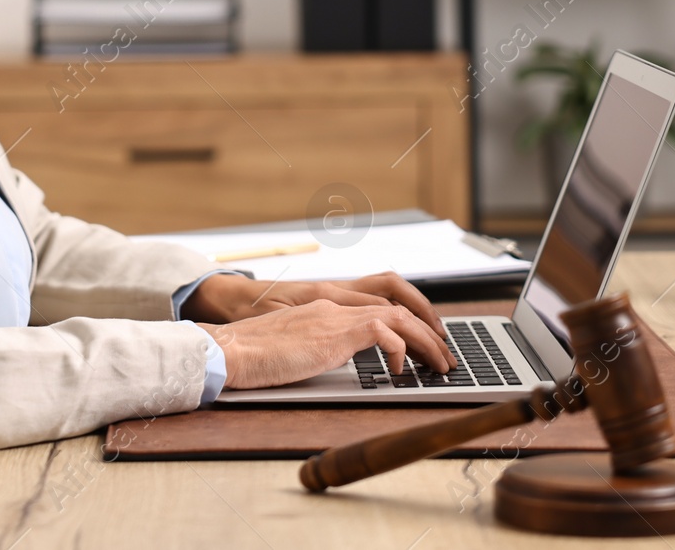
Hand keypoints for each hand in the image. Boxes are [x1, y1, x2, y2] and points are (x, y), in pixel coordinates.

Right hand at [198, 300, 453, 389]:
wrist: (229, 349)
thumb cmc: (251, 355)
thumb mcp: (291, 347)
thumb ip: (314, 346)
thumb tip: (331, 361)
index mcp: (323, 307)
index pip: (376, 306)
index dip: (405, 323)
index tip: (422, 344)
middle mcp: (333, 305)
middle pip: (395, 306)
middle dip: (427, 329)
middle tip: (445, 355)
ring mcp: (334, 316)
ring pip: (397, 316)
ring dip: (426, 339)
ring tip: (440, 363)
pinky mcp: (334, 332)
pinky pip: (382, 331)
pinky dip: (400, 348)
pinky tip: (402, 369)